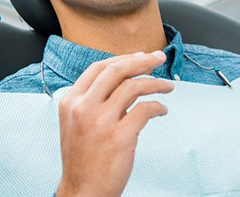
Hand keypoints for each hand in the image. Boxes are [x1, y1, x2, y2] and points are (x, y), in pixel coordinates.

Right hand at [56, 50, 173, 196]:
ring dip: (155, 83)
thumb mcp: (76, 121)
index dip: (122, 58)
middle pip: (116, 70)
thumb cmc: (82, 157)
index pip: (98, 67)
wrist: (83, 192)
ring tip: (167, 86)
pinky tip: (162, 109)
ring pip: (133, 87)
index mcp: (72, 100)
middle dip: (141, 60)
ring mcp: (101, 121)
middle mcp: (84, 107)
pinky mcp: (120, 137)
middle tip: (158, 58)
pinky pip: (144, 110)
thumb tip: (124, 79)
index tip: (139, 56)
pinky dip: (157, 106)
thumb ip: (93, 99)